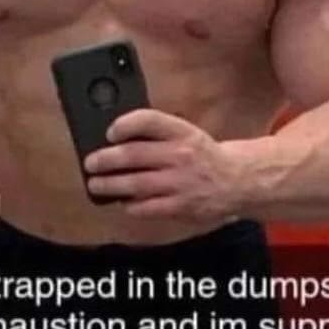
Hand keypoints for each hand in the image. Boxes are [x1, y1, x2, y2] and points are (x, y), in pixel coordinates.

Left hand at [84, 109, 241, 225]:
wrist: (238, 181)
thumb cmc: (202, 155)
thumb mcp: (186, 134)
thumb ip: (157, 134)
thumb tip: (117, 139)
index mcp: (182, 132)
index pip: (148, 120)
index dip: (125, 124)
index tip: (109, 132)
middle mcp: (180, 155)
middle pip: (134, 155)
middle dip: (106, 159)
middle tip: (91, 162)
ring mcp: (180, 183)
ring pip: (136, 184)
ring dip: (110, 185)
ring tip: (96, 184)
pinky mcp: (180, 207)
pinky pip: (147, 207)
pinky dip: (131, 205)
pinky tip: (122, 202)